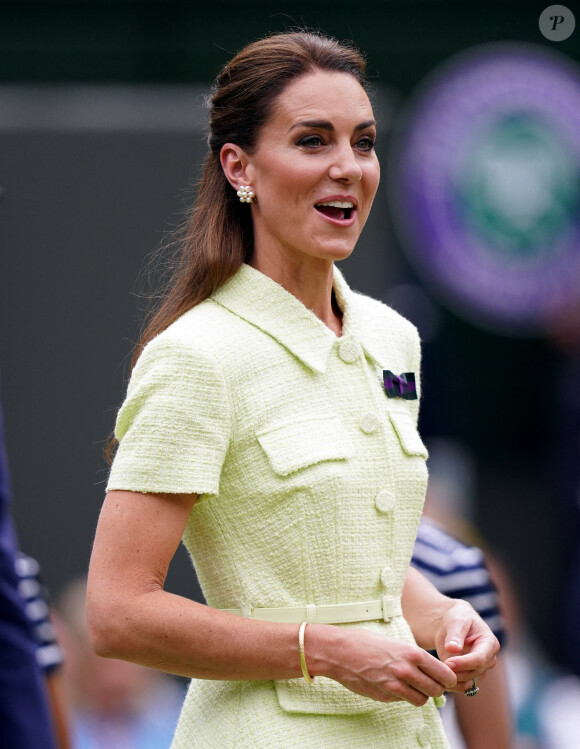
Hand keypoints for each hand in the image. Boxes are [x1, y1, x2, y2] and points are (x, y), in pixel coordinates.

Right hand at [317, 626, 457, 706]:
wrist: (340, 651)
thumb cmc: (367, 642)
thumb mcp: (396, 643)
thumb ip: (414, 658)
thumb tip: (432, 671)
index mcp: (412, 654)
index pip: (444, 674)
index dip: (448, 678)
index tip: (446, 678)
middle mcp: (406, 671)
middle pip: (436, 690)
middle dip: (436, 688)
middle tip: (430, 683)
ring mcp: (395, 686)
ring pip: (422, 700)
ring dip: (420, 694)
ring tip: (412, 685)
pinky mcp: (385, 696)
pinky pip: (403, 700)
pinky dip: (403, 696)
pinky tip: (393, 684)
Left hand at [434, 600, 498, 692]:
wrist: (452, 624)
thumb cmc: (458, 617)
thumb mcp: (456, 620)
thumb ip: (455, 634)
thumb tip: (453, 648)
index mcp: (490, 643)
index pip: (480, 658)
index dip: (464, 663)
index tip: (448, 662)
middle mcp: (488, 659)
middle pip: (474, 672)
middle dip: (457, 672)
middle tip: (439, 668)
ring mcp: (479, 668)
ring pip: (468, 680)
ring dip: (453, 678)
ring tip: (437, 670)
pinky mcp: (469, 674)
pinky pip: (462, 685)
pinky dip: (451, 684)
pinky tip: (439, 676)